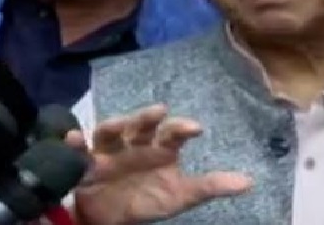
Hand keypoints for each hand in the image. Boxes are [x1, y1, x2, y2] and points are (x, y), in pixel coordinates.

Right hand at [69, 105, 251, 224]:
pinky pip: (77, 152)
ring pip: (110, 132)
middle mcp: (135, 144)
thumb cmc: (149, 199)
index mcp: (160, 148)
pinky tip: (73, 138)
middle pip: (141, 125)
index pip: (173, 132)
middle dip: (148, 117)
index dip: (183, 127)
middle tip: (160, 110)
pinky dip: (73, 144)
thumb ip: (211, 186)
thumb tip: (250, 182)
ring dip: (114, 125)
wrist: (112, 220)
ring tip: (119, 123)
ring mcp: (109, 152)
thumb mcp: (180, 196)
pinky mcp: (86, 165)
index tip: (196, 128)